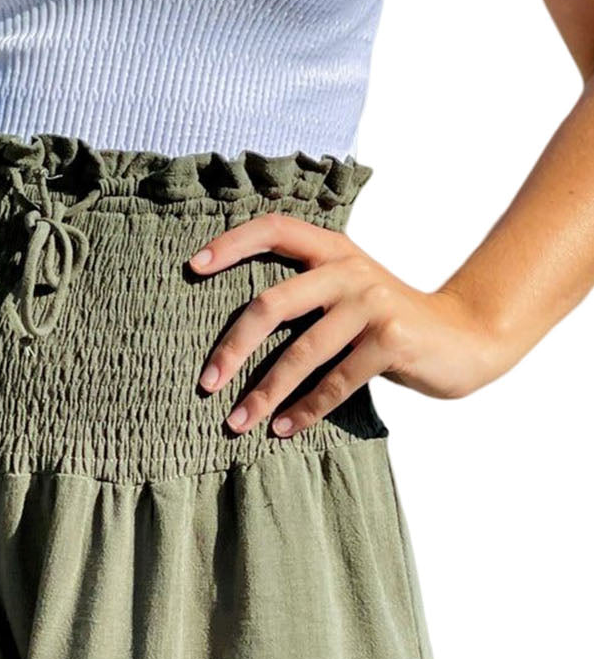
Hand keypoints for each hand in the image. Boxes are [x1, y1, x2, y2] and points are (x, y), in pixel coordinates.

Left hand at [188, 212, 507, 435]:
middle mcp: (349, 269)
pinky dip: (305, 410)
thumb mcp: (349, 294)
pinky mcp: (391, 338)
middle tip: (206, 382)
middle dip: (233, 348)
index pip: (274, 229)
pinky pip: (335, 382)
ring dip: (264, 393)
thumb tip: (233, 334)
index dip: (232, 244)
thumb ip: (305, 295)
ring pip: (301, 353)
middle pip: (272, 305)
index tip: (192, 267)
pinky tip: (283, 429)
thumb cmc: (389, 323)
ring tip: (236, 423)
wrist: (464, 337)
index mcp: (332, 250)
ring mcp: (372, 302)